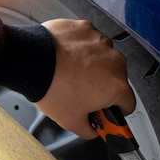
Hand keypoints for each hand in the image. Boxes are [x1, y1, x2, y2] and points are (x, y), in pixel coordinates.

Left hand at [35, 19, 135, 138]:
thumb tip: (92, 129)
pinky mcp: (87, 28)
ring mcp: (102, 42)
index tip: (106, 111)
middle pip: (117, 80)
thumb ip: (89, 130)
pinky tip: (66, 58)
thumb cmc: (52, 88)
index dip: (116, 111)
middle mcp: (115, 62)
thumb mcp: (71, 121)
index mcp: (117, 87)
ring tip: (71, 74)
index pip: (128, 105)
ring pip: (103, 59)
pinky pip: (89, 42)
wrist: (31, 61)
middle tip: (82, 94)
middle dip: (103, 88)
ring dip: (93, 67)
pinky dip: (81, 50)